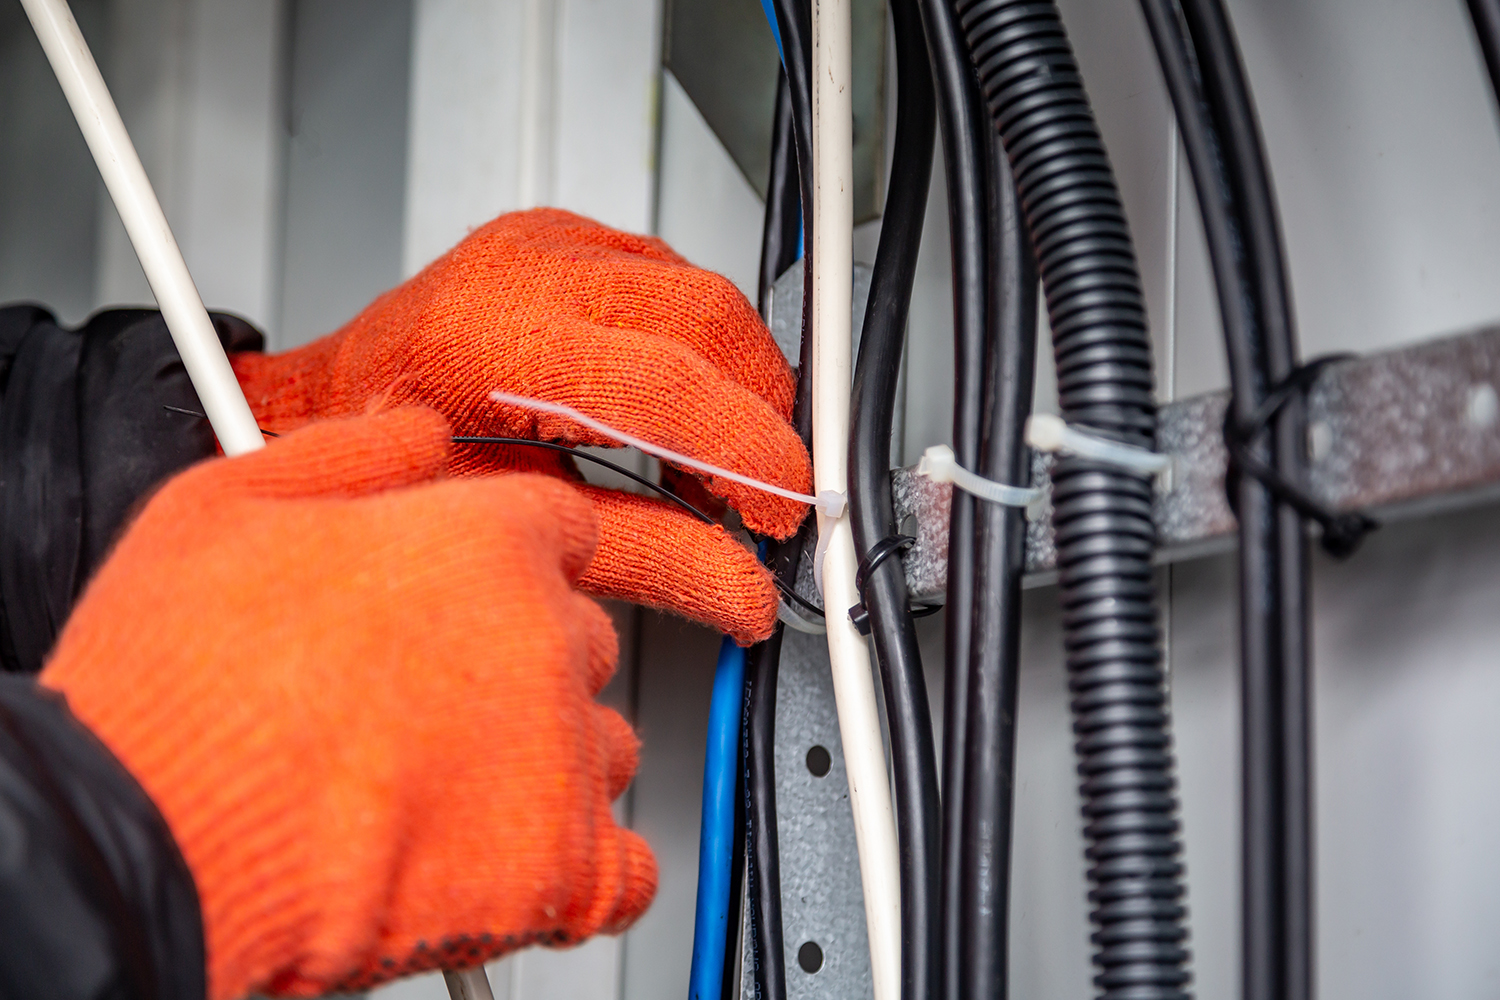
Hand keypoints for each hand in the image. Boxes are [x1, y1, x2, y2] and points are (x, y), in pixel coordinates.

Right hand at [41, 409, 654, 998]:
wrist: (146, 841)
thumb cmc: (172, 687)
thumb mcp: (224, 506)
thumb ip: (348, 455)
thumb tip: (416, 432)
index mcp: (485, 546)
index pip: (557, 529)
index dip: (505, 558)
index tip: (473, 591)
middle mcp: (544, 642)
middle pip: (576, 635)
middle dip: (514, 658)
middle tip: (426, 697)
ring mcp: (561, 758)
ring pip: (601, 744)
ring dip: (546, 758)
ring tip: (441, 783)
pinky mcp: (562, 867)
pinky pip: (622, 865)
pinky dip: (577, 864)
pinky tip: (504, 857)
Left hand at [232, 209, 809, 642]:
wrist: (327, 399)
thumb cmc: (383, 464)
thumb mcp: (512, 521)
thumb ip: (638, 552)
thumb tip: (734, 587)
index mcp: (497, 340)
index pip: (669, 384)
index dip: (748, 453)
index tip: (782, 508)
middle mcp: (525, 272)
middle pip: (708, 320)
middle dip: (760, 412)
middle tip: (764, 490)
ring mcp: (546, 243)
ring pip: (704, 290)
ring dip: (740, 377)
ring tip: (724, 457)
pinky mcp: (566, 238)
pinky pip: (674, 275)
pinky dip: (704, 345)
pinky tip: (687, 403)